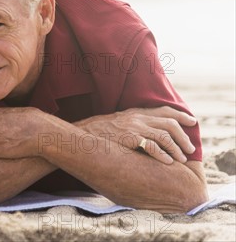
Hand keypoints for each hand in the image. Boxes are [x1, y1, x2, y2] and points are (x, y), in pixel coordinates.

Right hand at [78, 106, 196, 164]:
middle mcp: (135, 118)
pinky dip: (163, 154)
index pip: (163, 110)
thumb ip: (130, 124)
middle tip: (191, 148)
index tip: (192, 121)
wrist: (78, 136)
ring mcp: (132, 128)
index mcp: (134, 113)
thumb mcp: (115, 122)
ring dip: (176, 147)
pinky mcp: (128, 139)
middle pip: (168, 122)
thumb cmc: (96, 133)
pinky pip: (151, 146)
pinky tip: (168, 162)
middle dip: (183, 136)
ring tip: (182, 158)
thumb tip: (144, 133)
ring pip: (164, 135)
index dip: (181, 115)